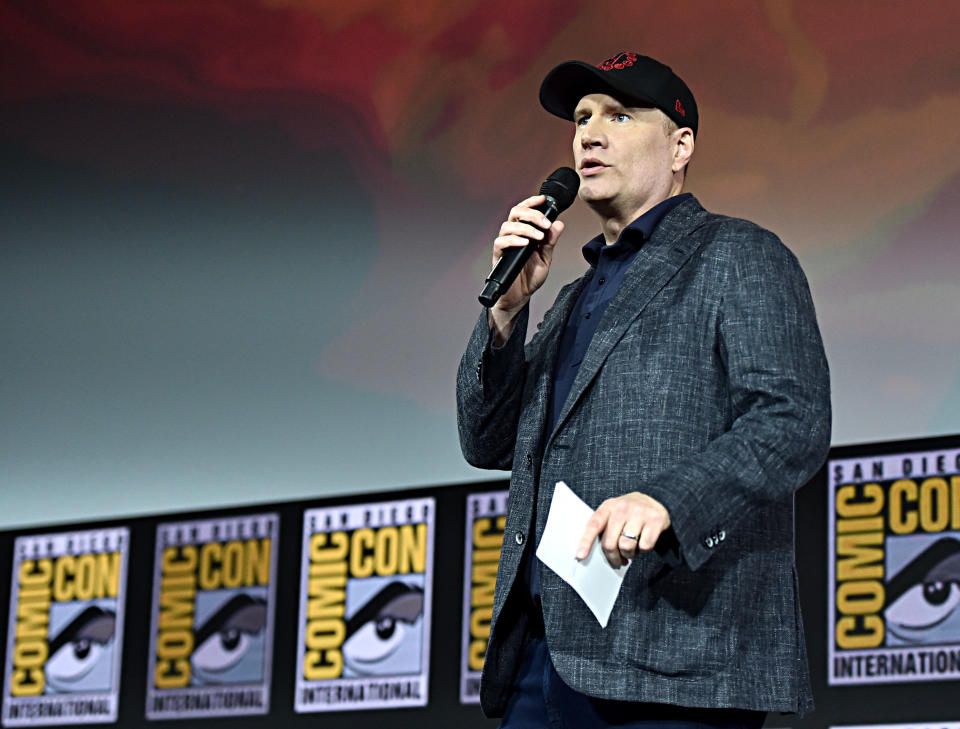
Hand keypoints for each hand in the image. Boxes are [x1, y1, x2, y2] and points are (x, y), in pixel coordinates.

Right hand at [488, 195, 564, 340]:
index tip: (543, 199)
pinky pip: (501, 242)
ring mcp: (505, 245)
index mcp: (524, 233)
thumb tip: (558, 224)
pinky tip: (525, 243)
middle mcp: (513, 235)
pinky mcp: (498, 256)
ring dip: (525, 227)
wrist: (520, 297)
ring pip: (508, 225)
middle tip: (545, 223)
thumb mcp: (546, 258)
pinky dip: (514, 240)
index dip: (532, 202)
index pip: (524, 211)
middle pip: (515, 213)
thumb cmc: (530, 277)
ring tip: (538, 236)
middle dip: (531, 214)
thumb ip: (551, 241)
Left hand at [576, 492, 670, 567]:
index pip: (593, 525)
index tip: (580, 556)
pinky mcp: (656, 520)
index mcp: (608, 506)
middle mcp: (623, 507)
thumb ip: (605, 529)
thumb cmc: (629, 514)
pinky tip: (643, 543)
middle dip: (613, 557)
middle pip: (610, 542)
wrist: (655, 501)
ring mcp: (640, 512)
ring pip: (627, 546)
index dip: (586, 541)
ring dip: (628, 555)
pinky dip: (643, 550)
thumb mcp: (614, 514)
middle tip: (617, 562)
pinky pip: (645, 546)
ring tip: (631, 551)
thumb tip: (593, 554)